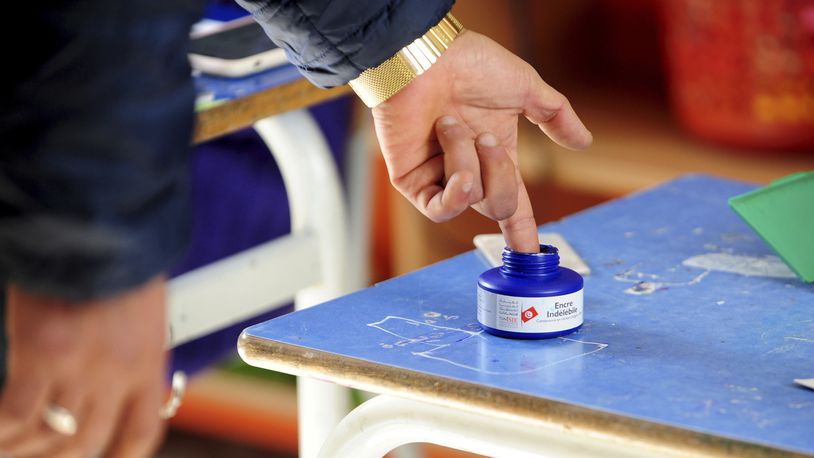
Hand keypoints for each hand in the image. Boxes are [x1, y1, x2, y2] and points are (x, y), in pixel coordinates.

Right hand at [0, 277, 167, 457]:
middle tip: (40, 454)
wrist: (103, 226)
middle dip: (61, 457)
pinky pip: (15, 412)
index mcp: (148, 363)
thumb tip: (123, 373)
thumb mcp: (145, 314)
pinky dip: (2, 430)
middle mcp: (117, 375)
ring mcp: (78, 368)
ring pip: (48, 434)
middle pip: (86, 441)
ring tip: (11, 447)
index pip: (141, 430)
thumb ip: (133, 350)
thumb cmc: (124, 262)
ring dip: (25, 448)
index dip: (122, 454)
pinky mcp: (40, 353)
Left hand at [372, 30, 591, 251]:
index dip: (524, 232)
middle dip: (502, 173)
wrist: (426, 55)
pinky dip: (454, 191)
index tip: (532, 257)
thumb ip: (556, 116)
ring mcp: (439, 178)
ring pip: (473, 201)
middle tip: (483, 134)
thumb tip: (584, 142)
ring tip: (449, 123)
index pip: (514, 205)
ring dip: (468, 161)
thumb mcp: (526, 89)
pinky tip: (452, 161)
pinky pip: (440, 209)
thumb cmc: (471, 64)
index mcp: (496, 157)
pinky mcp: (411, 181)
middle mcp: (469, 171)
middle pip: (501, 206)